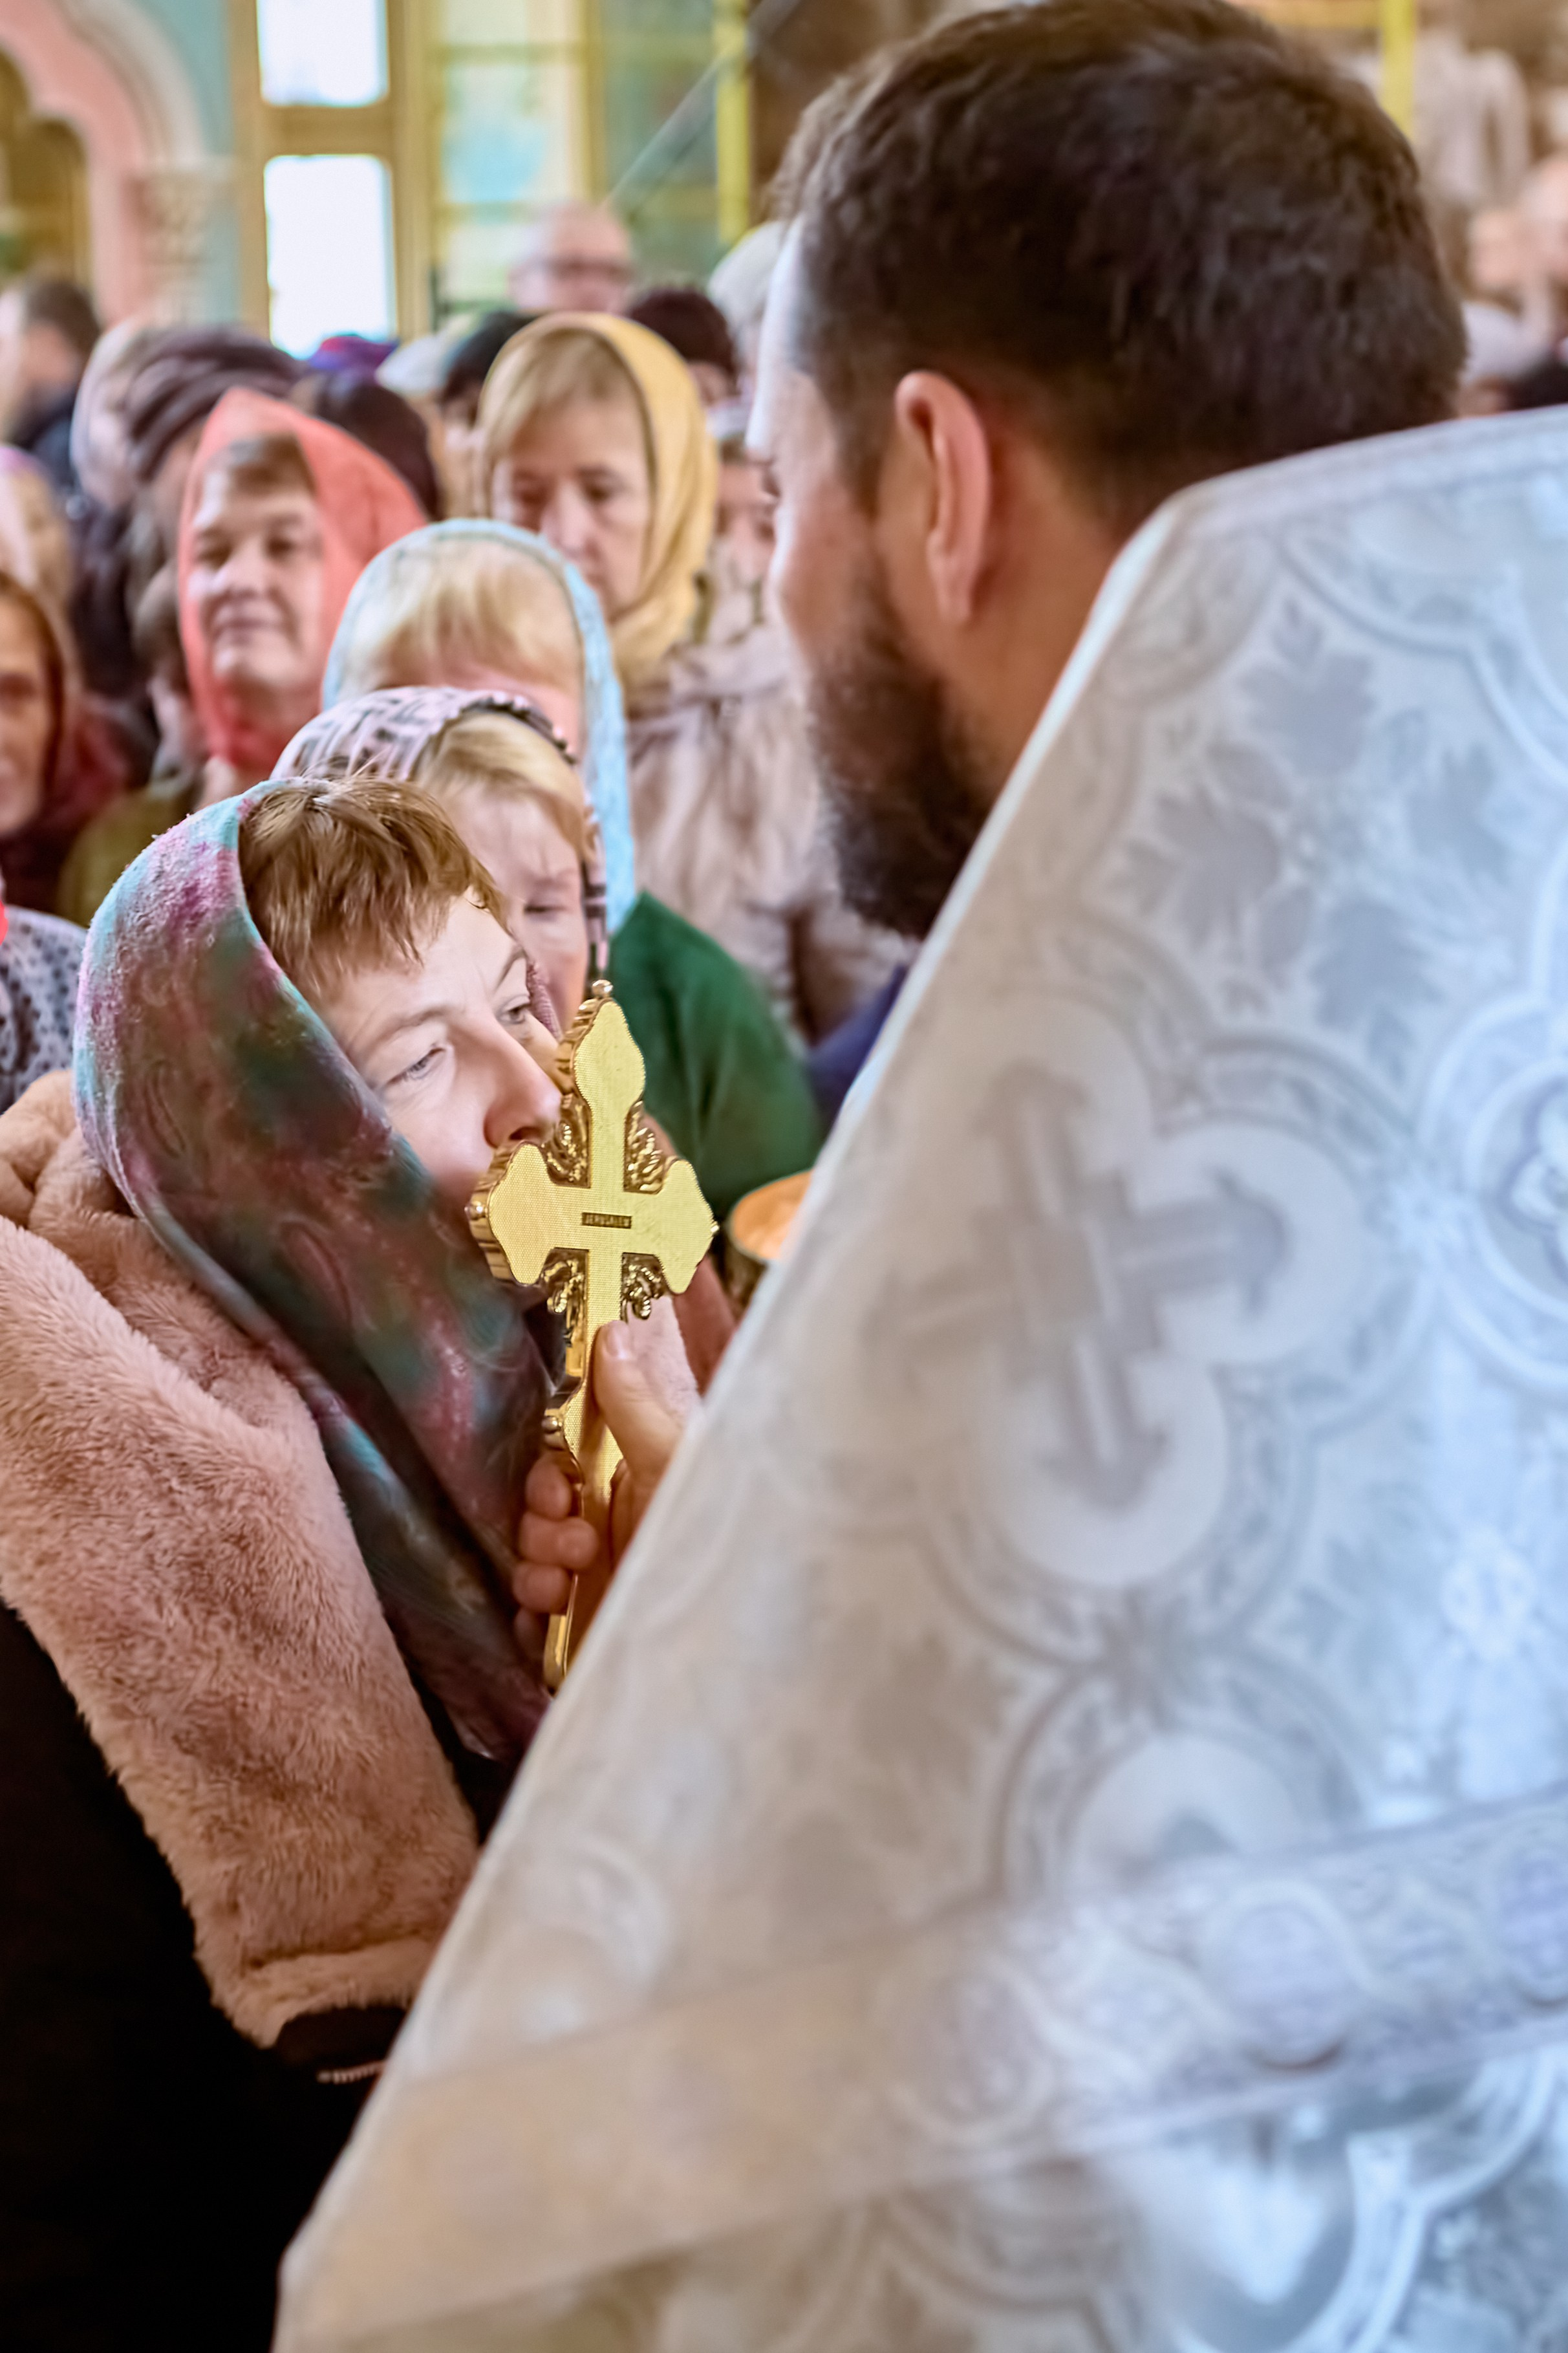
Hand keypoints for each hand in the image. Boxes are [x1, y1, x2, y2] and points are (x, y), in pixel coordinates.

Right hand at [512, 1295, 695, 1637]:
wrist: (729, 1628)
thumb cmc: (715, 1529)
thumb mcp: (674, 1459)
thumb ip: (633, 1403)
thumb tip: (611, 1330)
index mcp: (631, 1484)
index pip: (559, 1470)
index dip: (548, 1478)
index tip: (562, 1487)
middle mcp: (611, 1529)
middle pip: (537, 1517)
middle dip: (543, 1527)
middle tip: (580, 1541)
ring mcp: (597, 1582)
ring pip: (528, 1565)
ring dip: (537, 1570)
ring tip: (571, 1583)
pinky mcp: (585, 1632)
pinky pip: (531, 1621)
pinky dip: (531, 1617)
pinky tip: (554, 1616)